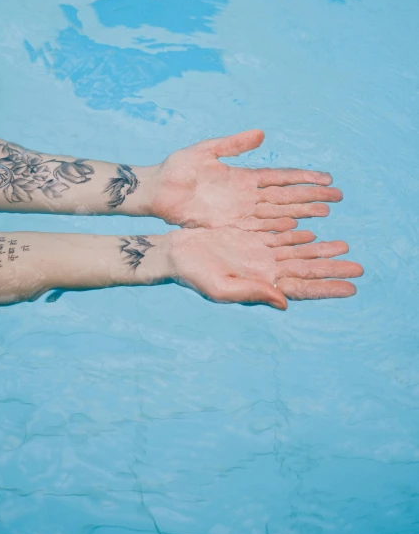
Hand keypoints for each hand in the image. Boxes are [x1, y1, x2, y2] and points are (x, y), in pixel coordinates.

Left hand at [150, 130, 341, 230]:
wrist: (156, 191)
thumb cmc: (176, 169)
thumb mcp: (206, 151)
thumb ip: (233, 144)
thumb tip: (261, 134)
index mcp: (243, 176)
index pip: (280, 177)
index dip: (304, 178)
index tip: (327, 178)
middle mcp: (246, 196)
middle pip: (286, 196)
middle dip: (311, 197)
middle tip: (338, 198)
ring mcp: (240, 212)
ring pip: (278, 213)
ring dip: (301, 214)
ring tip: (326, 214)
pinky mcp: (229, 226)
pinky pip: (259, 229)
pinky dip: (279, 229)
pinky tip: (299, 230)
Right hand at [167, 227, 362, 309]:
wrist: (174, 253)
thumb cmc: (193, 275)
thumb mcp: (222, 288)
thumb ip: (254, 293)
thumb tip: (285, 302)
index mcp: (261, 283)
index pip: (302, 288)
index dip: (326, 288)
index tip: (351, 287)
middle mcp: (264, 269)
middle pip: (306, 268)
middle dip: (332, 267)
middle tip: (359, 266)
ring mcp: (258, 252)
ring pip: (297, 250)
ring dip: (320, 250)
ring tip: (343, 246)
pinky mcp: (250, 236)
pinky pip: (280, 233)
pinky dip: (297, 233)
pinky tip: (312, 231)